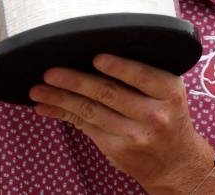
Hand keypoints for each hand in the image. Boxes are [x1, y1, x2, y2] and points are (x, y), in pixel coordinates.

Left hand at [30, 54, 214, 193]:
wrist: (176, 163)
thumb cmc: (168, 116)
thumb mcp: (169, 93)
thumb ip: (145, 75)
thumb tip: (96, 51)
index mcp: (169, 92)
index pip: (143, 76)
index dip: (119, 67)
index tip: (96, 58)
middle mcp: (154, 115)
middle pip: (109, 94)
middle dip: (76, 81)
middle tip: (51, 71)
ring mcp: (134, 135)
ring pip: (91, 111)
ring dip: (60, 98)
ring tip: (38, 89)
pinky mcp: (116, 149)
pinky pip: (85, 127)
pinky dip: (62, 114)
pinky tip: (46, 107)